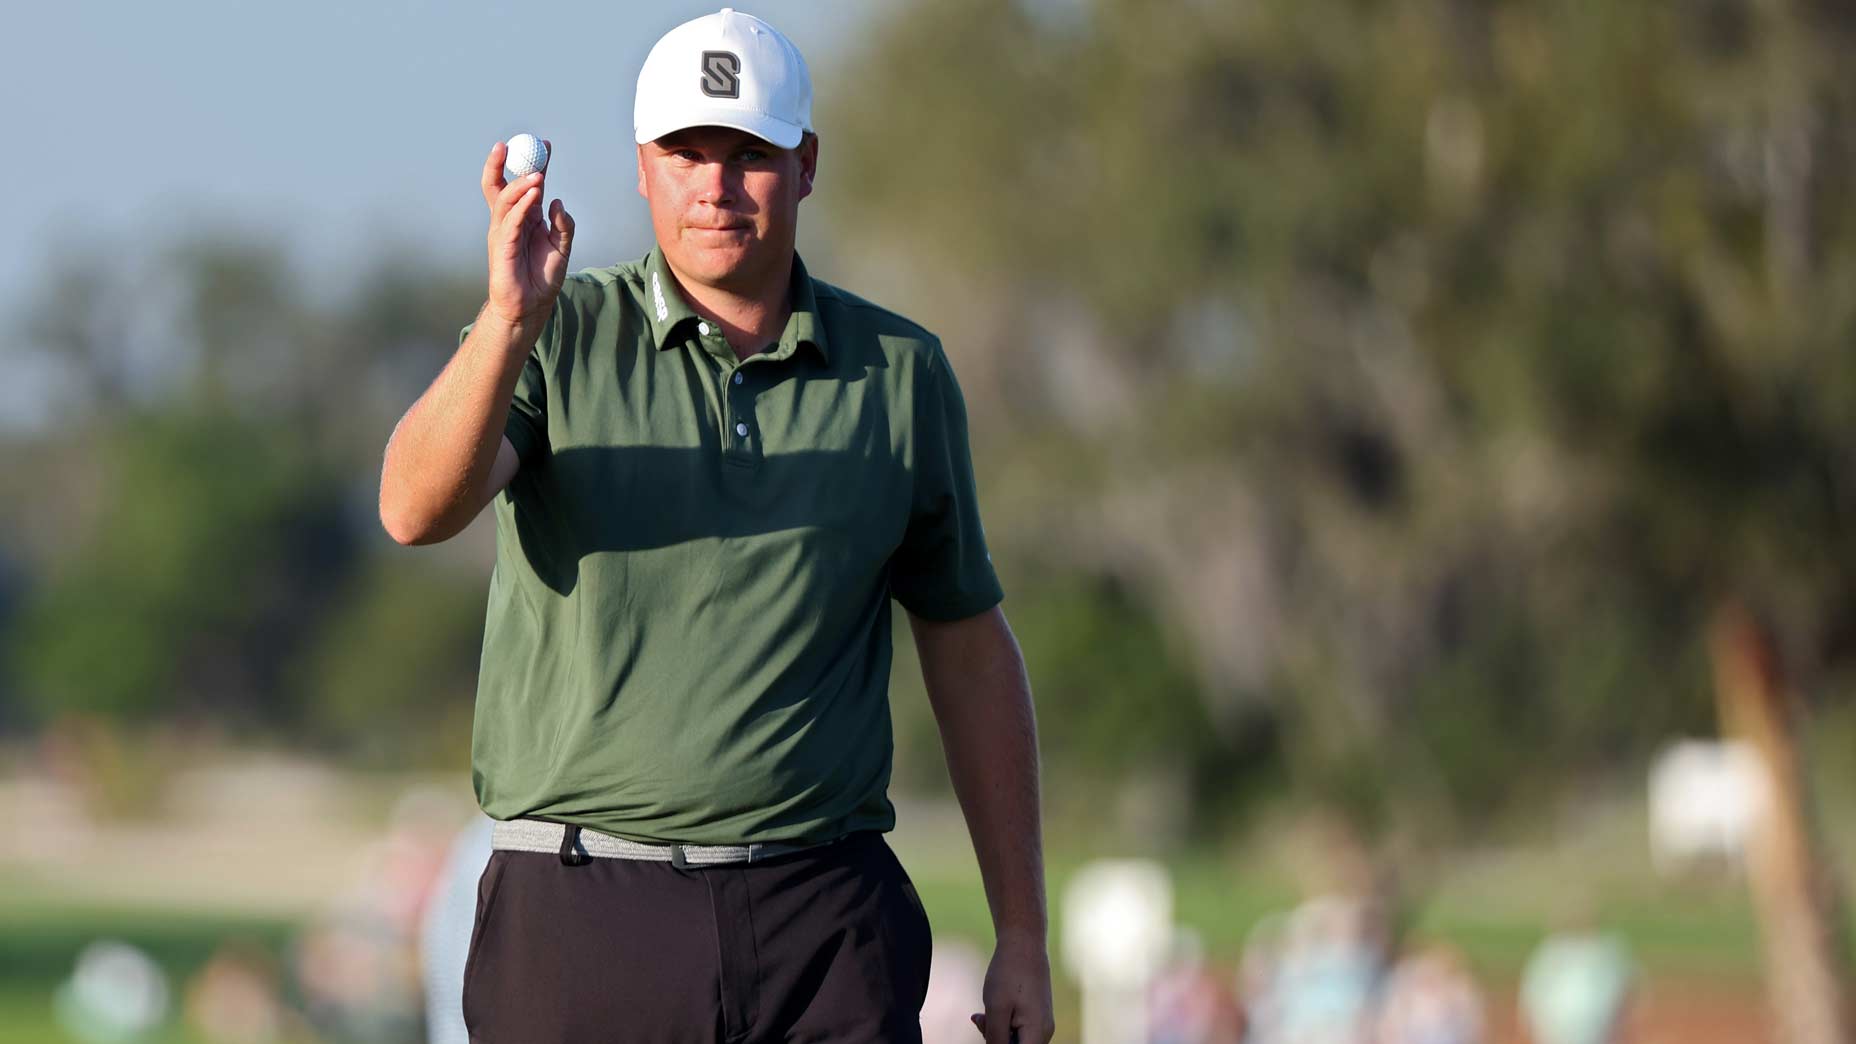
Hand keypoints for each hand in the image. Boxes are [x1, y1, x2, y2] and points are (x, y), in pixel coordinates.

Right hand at [480, 139, 574, 329]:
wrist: (531, 306)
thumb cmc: (542, 277)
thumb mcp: (561, 247)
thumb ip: (563, 225)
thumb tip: (557, 202)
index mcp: (525, 217)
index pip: (525, 184)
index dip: (534, 163)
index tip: (546, 145)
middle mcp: (510, 221)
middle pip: (499, 185)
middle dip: (503, 162)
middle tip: (518, 144)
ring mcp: (503, 233)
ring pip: (505, 200)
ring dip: (521, 184)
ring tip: (538, 174)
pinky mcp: (503, 247)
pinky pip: (511, 222)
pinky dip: (521, 206)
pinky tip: (534, 196)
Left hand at [969, 934, 1053, 1043]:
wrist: (1024, 943)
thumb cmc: (1009, 974)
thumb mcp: (996, 1009)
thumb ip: (995, 1038)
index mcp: (1038, 1034)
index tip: (988, 1028)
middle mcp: (1044, 1032)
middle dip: (994, 1040)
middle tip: (981, 1018)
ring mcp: (1041, 1023)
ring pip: (1014, 1040)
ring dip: (996, 1031)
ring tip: (982, 1012)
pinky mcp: (1035, 1014)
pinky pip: (1017, 1029)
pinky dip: (1002, 1023)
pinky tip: (991, 1009)